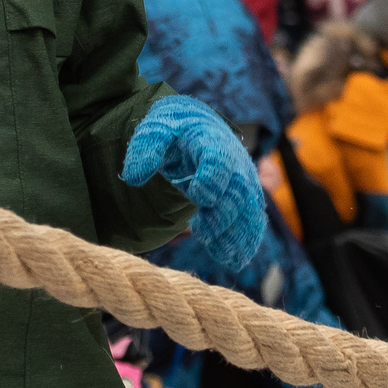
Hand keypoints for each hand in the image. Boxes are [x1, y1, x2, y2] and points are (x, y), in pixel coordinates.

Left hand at [124, 95, 265, 271]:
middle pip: (237, 190)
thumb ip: (144, 150)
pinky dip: (246, 241)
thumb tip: (135, 178)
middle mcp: (234, 160)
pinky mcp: (246, 197)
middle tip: (202, 231)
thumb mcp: (154, 131)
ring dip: (238, 234)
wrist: (195, 128)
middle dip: (224, 214)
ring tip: (222, 254)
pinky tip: (233, 260)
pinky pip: (252, 220)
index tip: (197, 196)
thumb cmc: (173, 131)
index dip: (212, 178)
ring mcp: (243, 180)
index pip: (219, 159)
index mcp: (211, 140)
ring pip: (249, 209)